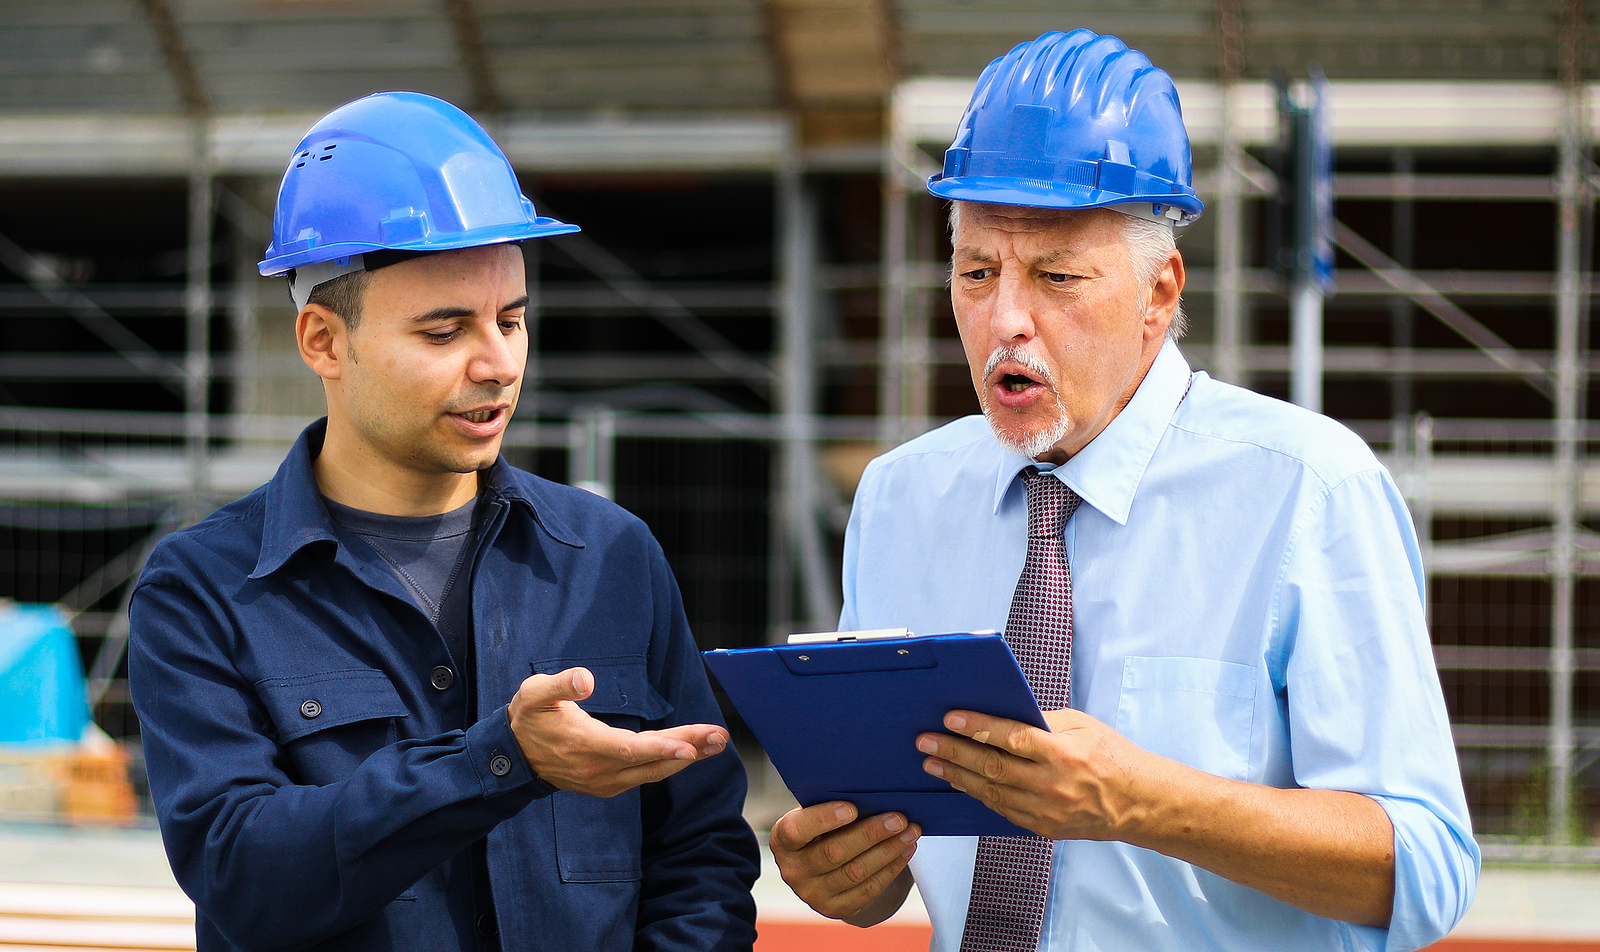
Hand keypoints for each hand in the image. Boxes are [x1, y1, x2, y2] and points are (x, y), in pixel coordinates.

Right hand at [508, 667, 727, 797]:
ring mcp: (605, 781)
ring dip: (686, 758)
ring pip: (652, 772)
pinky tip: (690, 753)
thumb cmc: (529, 720)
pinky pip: (644, 776)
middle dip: (689, 749)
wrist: (514, 758)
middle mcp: (599, 769)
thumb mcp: (536, 694)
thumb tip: (586, 679)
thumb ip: (561, 685)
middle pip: (651, 762)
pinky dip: (669, 764)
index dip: (662, 747)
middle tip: (720, 738)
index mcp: (585, 745)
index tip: (691, 745)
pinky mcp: (608, 785)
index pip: (630, 749)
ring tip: (715, 743)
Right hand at [769, 801, 919, 922]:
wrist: (818, 866)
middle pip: (834, 852)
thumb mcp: (813, 813)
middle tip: (898, 818)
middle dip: (871, 834)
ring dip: (888, 851)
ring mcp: (813, 894)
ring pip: (856, 872)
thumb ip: (829, 804)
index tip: (852, 807)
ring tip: (910, 832)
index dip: (824, 819)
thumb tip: (871, 793)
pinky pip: (868, 890)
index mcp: (782, 840)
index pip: (797, 830)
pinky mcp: (835, 908)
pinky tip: (905, 851)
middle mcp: (793, 871)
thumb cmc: (820, 828)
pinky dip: (891, 869)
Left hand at [916, 708, 1151, 840]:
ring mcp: (1046, 811)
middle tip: (926, 742)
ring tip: (933, 764)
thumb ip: (1042, 722)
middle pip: (993, 767)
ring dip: (958, 777)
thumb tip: (1002, 714)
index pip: (1011, 738)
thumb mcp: (1082, 726)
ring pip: (992, 792)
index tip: (950, 718)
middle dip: (955, 753)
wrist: (1138, 803)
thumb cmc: (1111, 756)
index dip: (978, 727)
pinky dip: (978, 795)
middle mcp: (1052, 784)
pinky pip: (1002, 810)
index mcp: (1063, 753)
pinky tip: (960, 783)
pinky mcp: (1042, 827)